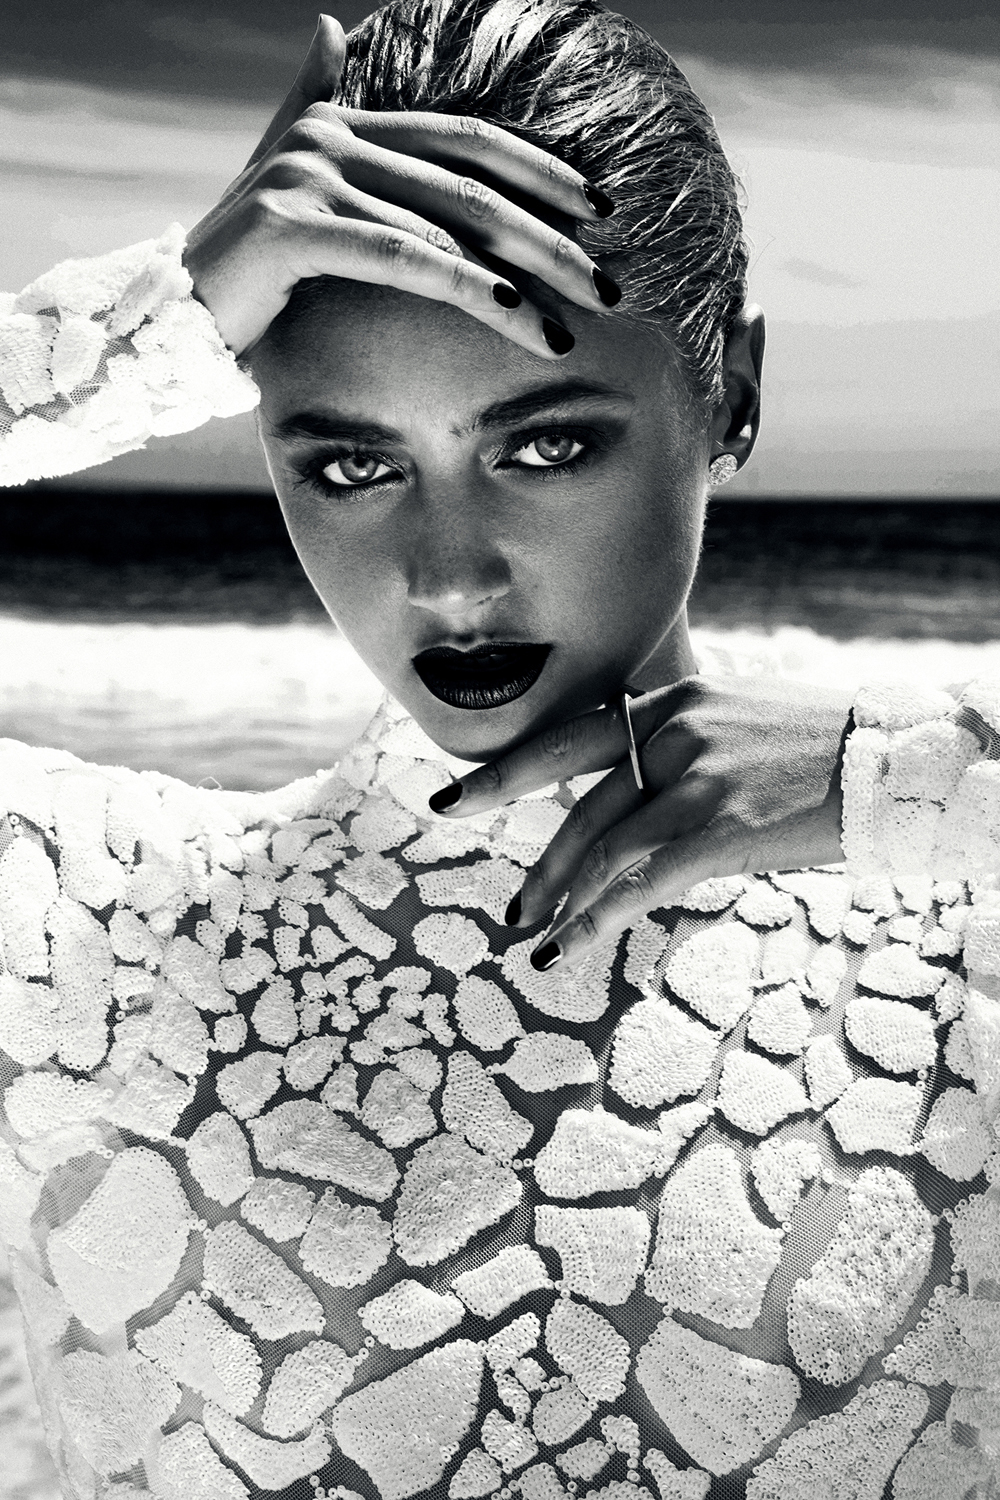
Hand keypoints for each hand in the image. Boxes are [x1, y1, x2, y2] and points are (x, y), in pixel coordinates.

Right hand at [182, 15, 618, 358]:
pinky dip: (462, 285)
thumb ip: (308, 103)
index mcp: (344, 121)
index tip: (602, 210)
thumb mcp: (286, 181)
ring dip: (523, 281)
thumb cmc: (248, 264)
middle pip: (472, 186)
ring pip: (446, 228)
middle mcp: (330, 135)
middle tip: (609, 286)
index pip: (466, 139)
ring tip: (573, 324)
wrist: (174, 311)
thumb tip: (330, 29)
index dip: (540, 169)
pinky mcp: (294, 224)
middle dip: (552, 239)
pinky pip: (399, 256)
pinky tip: (512, 312)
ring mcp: (310, 174)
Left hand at [431, 675, 853, 969]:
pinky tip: (574, 946)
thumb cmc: (817, 744)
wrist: (895, 755)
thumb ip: (678, 741)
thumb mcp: (736, 716)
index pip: (569, 737)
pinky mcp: (727, 823)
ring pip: (606, 847)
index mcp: (671, 699)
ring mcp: (699, 775)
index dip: (505, 772)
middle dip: (539, 863)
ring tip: (537, 938)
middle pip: (580, 805)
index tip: (456, 801)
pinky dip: (600, 918)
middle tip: (510, 909)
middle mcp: (676, 729)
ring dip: (564, 899)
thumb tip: (634, 787)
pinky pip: (646, 879)